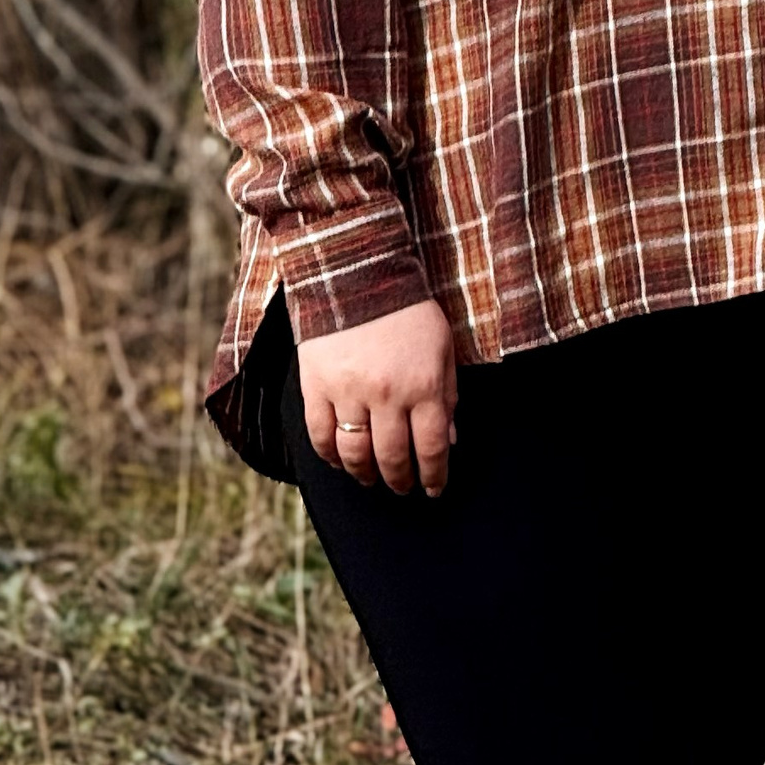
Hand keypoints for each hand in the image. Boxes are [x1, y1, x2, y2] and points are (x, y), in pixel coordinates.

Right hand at [297, 298, 457, 494]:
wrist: (359, 275)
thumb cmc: (409, 311)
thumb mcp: (442, 347)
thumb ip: (447, 395)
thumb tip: (448, 441)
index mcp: (424, 385)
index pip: (432, 448)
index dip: (435, 476)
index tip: (434, 489)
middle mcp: (387, 395)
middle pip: (393, 458)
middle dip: (400, 480)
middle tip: (403, 488)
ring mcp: (348, 394)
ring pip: (355, 455)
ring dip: (365, 475)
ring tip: (372, 478)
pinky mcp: (316, 389)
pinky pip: (321, 438)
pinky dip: (331, 457)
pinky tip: (341, 461)